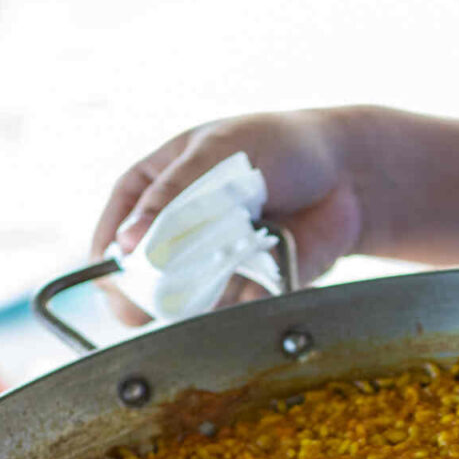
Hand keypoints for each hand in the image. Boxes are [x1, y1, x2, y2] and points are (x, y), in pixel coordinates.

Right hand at [91, 110, 362, 318]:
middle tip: (151, 301)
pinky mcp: (252, 289)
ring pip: (188, 303)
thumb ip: (172, 199)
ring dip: (198, 298)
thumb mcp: (217, 155)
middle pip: (145, 281)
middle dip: (146, 295)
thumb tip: (126, 245)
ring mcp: (215, 266)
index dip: (110, 258)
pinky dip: (242, 301)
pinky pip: (235, 310)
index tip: (111, 277)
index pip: (116, 232)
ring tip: (219, 273)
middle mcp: (181, 235)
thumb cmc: (277, 147)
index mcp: (157, 192)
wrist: (348, 176)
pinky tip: (259, 277)